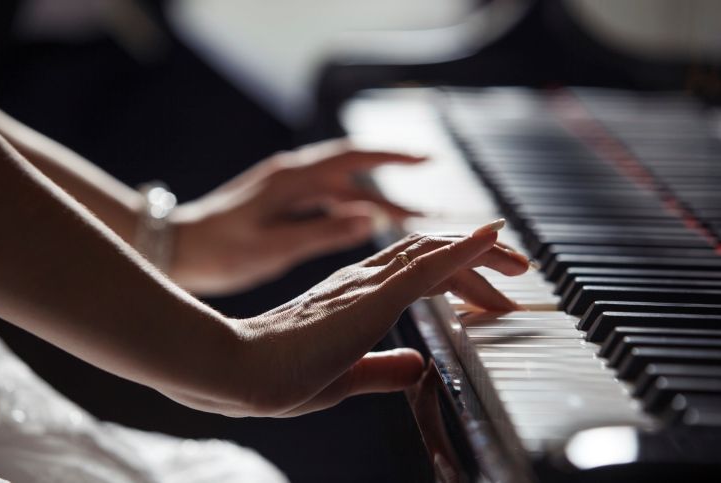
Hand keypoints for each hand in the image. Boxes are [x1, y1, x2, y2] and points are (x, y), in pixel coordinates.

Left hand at [169, 140, 425, 294]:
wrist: (174, 248)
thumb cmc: (217, 252)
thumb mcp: (273, 248)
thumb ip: (323, 233)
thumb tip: (370, 219)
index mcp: (292, 179)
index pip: (353, 157)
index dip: (393, 156)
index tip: (429, 159)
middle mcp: (292, 175)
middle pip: (354, 174)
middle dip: (393, 186)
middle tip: (428, 208)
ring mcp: (286, 188)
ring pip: (342, 189)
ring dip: (374, 202)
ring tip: (408, 222)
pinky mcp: (280, 203)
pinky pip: (326, 201)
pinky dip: (350, 211)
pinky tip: (365, 227)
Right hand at [221, 220, 527, 416]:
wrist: (240, 372)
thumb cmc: (278, 374)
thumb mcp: (346, 375)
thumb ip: (381, 369)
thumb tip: (416, 366)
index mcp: (354, 296)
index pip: (416, 270)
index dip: (456, 269)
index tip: (490, 283)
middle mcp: (362, 279)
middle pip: (431, 253)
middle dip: (478, 257)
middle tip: (516, 269)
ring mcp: (365, 284)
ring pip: (433, 253)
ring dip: (478, 252)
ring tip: (515, 258)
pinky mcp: (370, 297)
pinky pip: (425, 267)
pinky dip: (461, 250)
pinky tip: (489, 239)